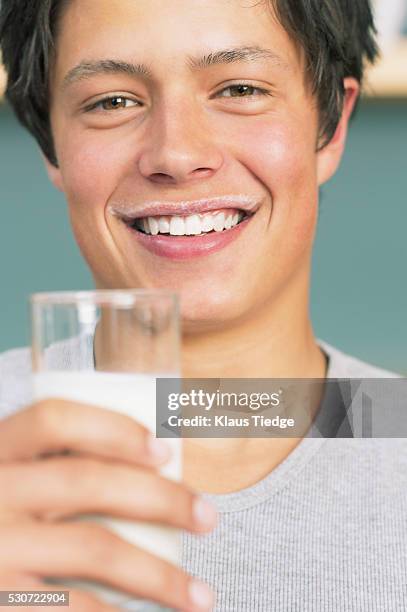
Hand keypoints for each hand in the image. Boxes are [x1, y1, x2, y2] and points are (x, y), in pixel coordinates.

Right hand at [0, 399, 216, 610]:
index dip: (113, 427)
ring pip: (94, 549)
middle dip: (161, 499)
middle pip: (88, 482)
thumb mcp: (12, 483)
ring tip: (201, 592)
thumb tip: (149, 471)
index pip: (53, 418)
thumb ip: (51, 473)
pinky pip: (71, 608)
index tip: (165, 449)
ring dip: (158, 573)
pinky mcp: (0, 602)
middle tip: (208, 516)